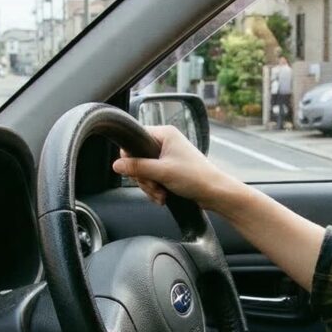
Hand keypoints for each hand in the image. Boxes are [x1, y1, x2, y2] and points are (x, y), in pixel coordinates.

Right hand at [112, 126, 240, 213]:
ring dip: (150, 187)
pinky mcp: (170, 169)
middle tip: (154, 186)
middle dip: (144, 178)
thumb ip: (137, 168)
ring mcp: (168, 156)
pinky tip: (163, 197)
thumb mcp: (162, 172)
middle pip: (138, 159)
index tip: (136, 171)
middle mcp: (166, 142)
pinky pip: (153, 178)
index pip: (135, 139)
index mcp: (165, 134)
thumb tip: (116, 165)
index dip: (131, 156)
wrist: (215, 193)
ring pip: (144, 171)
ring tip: (161, 195)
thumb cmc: (195, 177)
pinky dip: (156, 189)